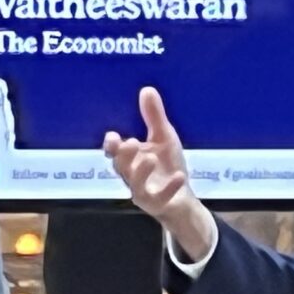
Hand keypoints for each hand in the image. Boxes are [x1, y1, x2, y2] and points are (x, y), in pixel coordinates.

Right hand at [102, 85, 217, 262]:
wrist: (182, 198)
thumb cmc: (168, 166)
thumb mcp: (164, 137)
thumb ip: (154, 117)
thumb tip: (146, 89)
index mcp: (131, 159)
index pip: (114, 152)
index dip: (112, 145)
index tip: (113, 136)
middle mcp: (132, 176)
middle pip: (121, 167)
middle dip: (124, 155)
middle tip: (131, 142)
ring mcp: (143, 192)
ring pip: (135, 184)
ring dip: (141, 171)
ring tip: (151, 158)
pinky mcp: (157, 204)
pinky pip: (160, 198)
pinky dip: (169, 188)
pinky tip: (180, 176)